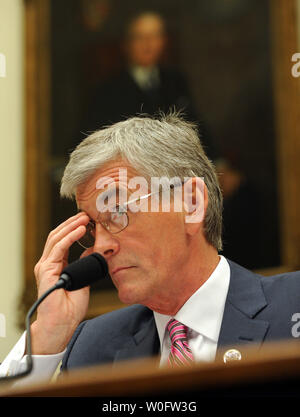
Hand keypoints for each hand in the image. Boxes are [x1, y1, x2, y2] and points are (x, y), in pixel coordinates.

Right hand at [30, 212, 89, 354]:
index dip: (74, 229)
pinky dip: (70, 237)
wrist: (62, 324)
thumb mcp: (84, 280)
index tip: (88, 220)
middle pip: (58, 235)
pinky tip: (80, 230)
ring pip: (57, 238)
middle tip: (87, 214)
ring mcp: (45, 266)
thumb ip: (86, 265)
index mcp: (56, 265)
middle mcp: (48, 263)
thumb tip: (94, 251)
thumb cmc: (70, 308)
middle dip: (72, 223)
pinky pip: (58, 248)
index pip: (63, 240)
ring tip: (85, 218)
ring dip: (72, 226)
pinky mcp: (46, 270)